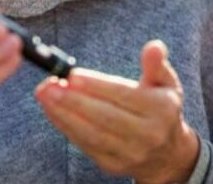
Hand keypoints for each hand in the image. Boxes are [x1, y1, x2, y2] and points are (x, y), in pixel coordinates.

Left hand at [34, 40, 199, 183]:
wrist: (167, 154)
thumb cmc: (160, 108)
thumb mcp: (165, 84)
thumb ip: (156, 64)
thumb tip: (154, 47)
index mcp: (161, 109)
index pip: (124, 96)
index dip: (97, 85)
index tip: (73, 75)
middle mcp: (148, 135)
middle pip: (105, 117)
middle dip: (74, 100)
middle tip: (49, 85)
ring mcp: (130, 153)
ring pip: (91, 134)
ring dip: (63, 114)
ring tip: (45, 95)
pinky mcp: (112, 165)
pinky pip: (85, 145)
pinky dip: (66, 127)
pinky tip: (52, 110)